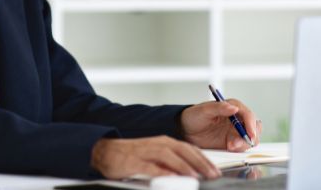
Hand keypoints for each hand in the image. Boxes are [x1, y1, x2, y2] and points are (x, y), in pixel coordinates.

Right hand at [90, 136, 220, 179]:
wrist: (105, 151)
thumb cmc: (132, 156)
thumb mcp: (156, 157)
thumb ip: (172, 163)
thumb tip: (191, 173)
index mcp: (165, 142)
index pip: (189, 149)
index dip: (204, 159)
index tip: (215, 170)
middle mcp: (158, 144)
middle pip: (183, 151)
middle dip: (200, 163)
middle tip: (212, 175)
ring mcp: (146, 151)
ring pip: (169, 157)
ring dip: (184, 166)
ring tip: (196, 176)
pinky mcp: (134, 161)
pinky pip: (150, 167)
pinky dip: (162, 172)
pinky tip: (171, 178)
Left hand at [180, 99, 261, 150]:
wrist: (185, 130)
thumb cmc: (193, 116)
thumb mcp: (203, 110)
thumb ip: (219, 108)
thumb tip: (233, 108)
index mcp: (232, 106)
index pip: (248, 114)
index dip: (251, 124)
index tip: (249, 134)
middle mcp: (237, 118)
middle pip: (254, 127)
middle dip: (250, 136)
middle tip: (238, 142)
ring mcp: (236, 131)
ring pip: (251, 138)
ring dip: (244, 143)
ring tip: (231, 146)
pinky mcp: (233, 142)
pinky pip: (242, 146)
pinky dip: (239, 148)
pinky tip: (230, 148)